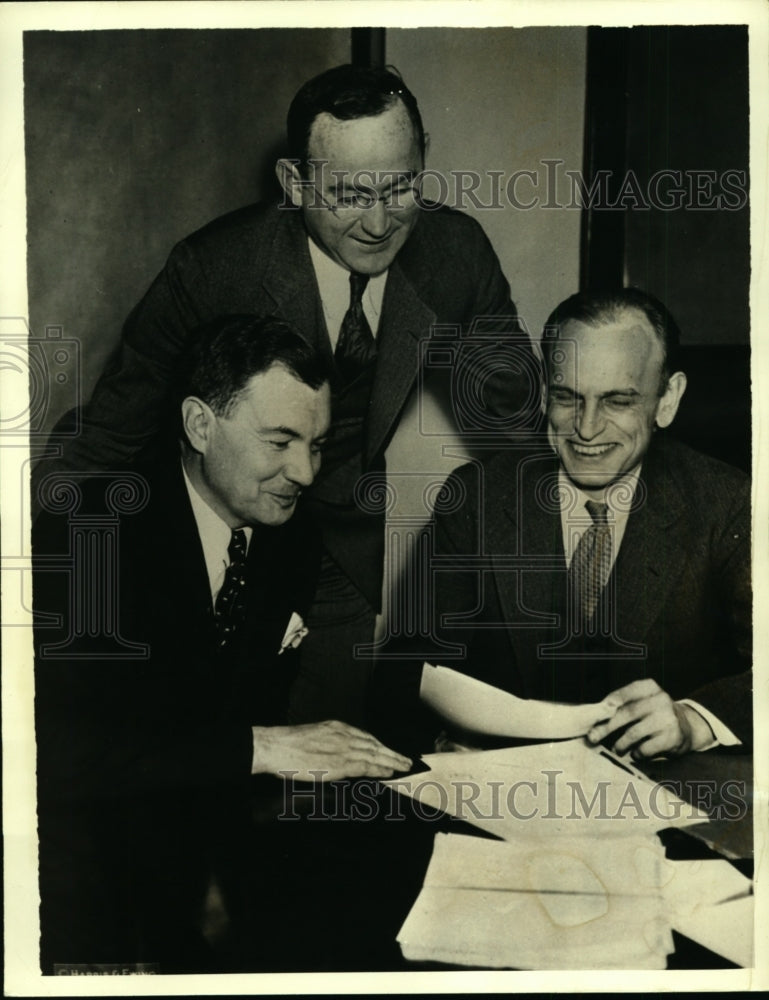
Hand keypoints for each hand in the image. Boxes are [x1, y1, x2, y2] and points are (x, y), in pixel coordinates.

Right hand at [251, 720, 411, 780]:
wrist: (276, 746)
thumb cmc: (288, 744)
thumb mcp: (314, 736)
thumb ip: (329, 742)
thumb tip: (338, 754)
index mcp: (337, 727)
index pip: (367, 737)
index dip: (381, 745)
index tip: (391, 751)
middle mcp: (344, 735)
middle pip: (375, 744)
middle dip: (393, 753)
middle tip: (407, 760)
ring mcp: (343, 748)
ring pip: (375, 755)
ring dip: (392, 761)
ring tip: (404, 767)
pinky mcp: (339, 763)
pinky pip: (366, 766)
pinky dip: (380, 769)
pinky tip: (389, 772)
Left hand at [586, 679, 714, 758]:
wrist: (687, 728)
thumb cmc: (653, 714)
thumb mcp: (642, 702)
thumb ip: (622, 705)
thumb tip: (595, 717)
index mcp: (650, 687)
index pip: (628, 692)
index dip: (612, 700)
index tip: (600, 710)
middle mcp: (661, 700)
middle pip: (628, 713)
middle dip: (607, 726)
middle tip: (593, 737)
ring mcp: (668, 718)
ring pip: (634, 733)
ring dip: (620, 743)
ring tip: (616, 749)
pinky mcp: (672, 737)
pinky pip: (646, 748)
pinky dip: (636, 753)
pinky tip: (634, 754)